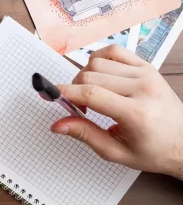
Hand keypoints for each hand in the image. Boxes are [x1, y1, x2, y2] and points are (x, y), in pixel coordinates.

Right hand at [52, 45, 182, 178]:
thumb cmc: (154, 150)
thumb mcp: (116, 152)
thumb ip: (85, 134)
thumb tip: (58, 124)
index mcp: (137, 114)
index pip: (92, 94)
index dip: (65, 93)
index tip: (51, 95)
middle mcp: (144, 89)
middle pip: (90, 76)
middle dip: (75, 89)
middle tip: (79, 107)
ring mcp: (147, 74)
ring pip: (97, 63)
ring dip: (86, 77)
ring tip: (93, 94)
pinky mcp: (147, 67)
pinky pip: (113, 52)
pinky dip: (98, 60)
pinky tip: (100, 76)